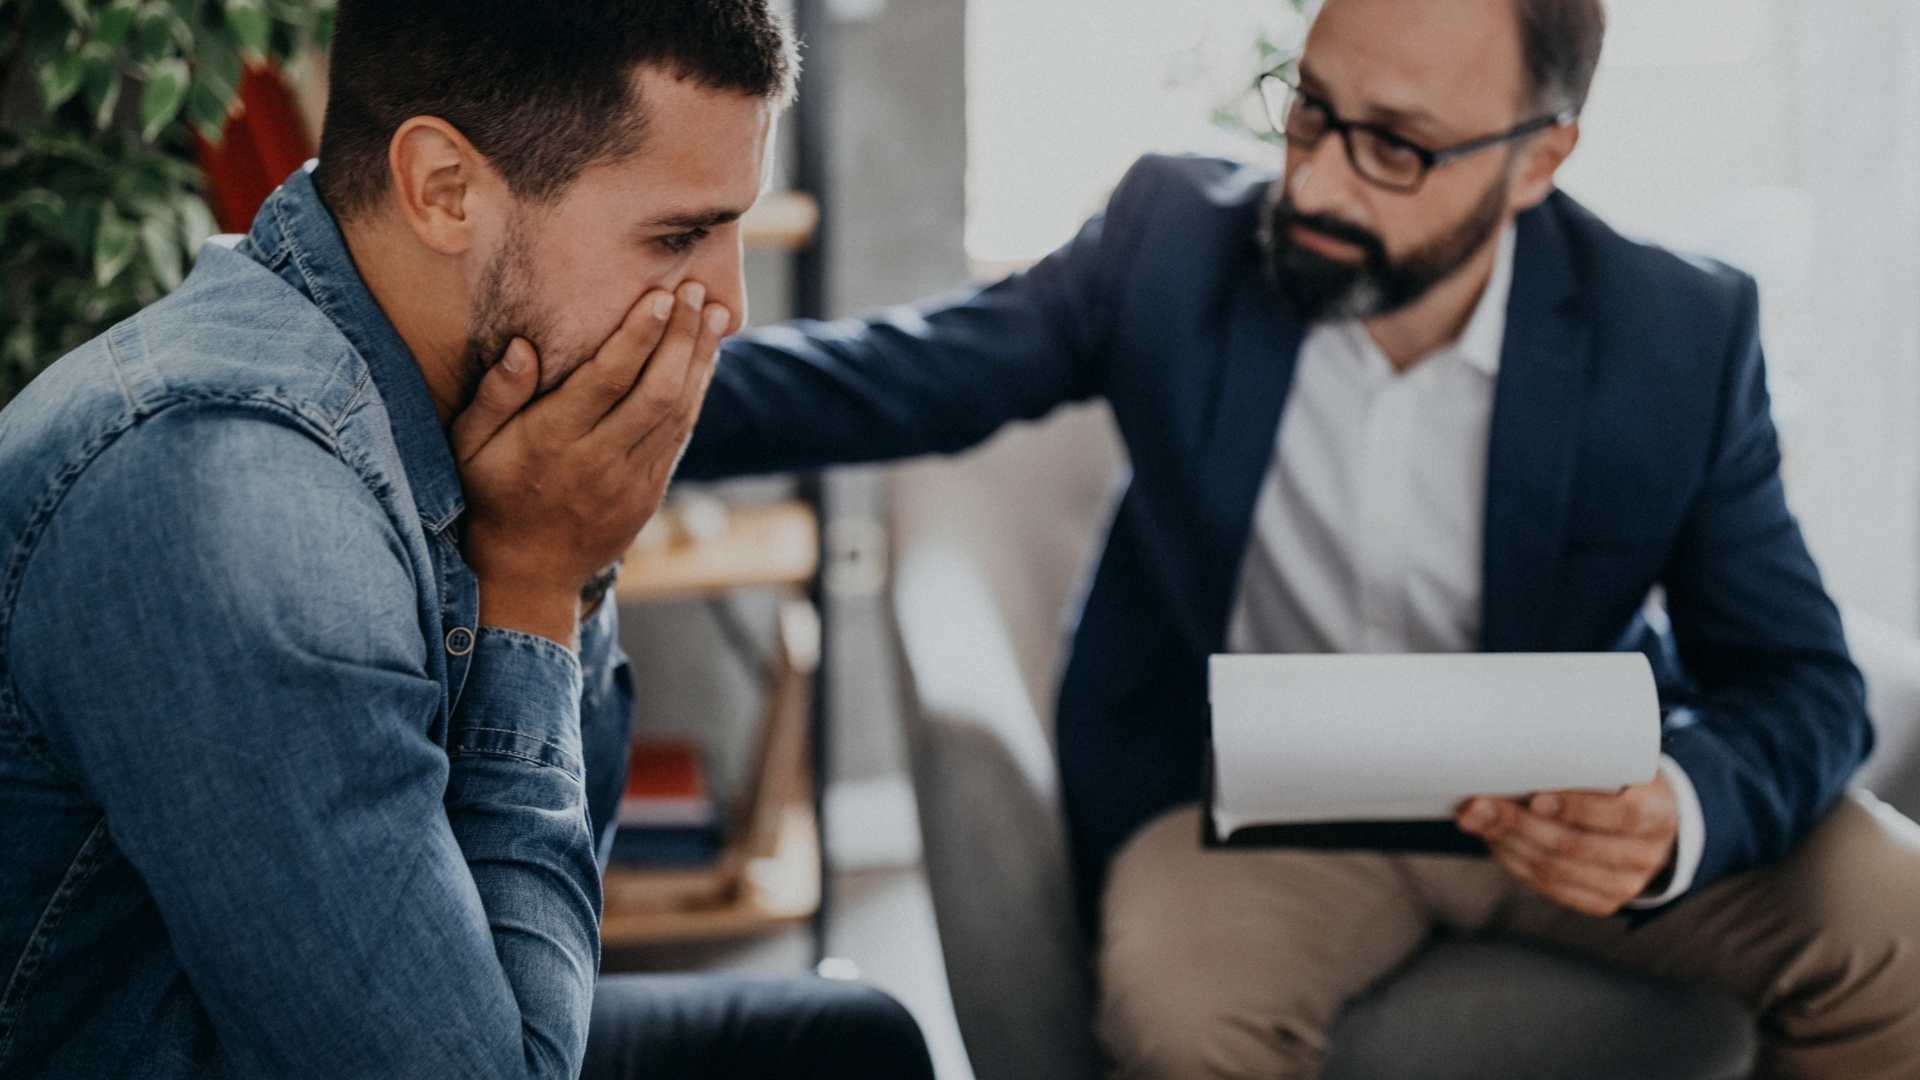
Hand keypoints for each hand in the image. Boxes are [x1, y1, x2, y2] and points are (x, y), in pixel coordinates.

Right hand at [450, 281, 729, 645]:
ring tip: (715, 314)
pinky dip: (697, 393)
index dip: (639, 336)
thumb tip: (524, 347)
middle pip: (654, 391)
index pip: (606, 380)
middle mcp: (598, 459)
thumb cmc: (491, 493)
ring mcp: (630, 480)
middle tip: (696, 291)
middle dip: (680, 337)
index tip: (662, 296)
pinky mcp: (650, 492)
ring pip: (677, 412)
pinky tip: (705, 358)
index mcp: (552, 441)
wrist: (527, 572)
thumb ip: (496, 395)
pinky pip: (680, 435)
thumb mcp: (472, 445)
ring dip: (699, 360)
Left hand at [1455, 774, 1678, 917]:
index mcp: (1659, 813)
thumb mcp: (1619, 764)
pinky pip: (1552, 888)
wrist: (1649, 823)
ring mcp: (1625, 884)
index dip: (1578, 808)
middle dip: (1520, 825)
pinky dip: (1517, 864)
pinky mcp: (1601, 902)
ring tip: (1477, 819)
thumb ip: (1581, 760)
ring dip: (1509, 844)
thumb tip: (1511, 749)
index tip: (1536, 798)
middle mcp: (1646, 855)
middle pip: (1577, 846)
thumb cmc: (1621, 782)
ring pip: (1557, 870)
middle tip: (1479, 804)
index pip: (1623, 815)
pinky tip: (1495, 841)